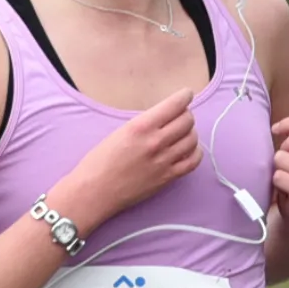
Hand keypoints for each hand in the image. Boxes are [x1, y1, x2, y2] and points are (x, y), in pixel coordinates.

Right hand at [52, 88, 199, 222]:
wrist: (94, 192)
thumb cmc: (98, 162)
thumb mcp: (119, 133)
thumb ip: (143, 125)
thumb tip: (164, 119)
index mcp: (141, 127)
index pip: (175, 105)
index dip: (184, 96)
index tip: (186, 95)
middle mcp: (155, 142)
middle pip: (187, 120)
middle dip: (186, 115)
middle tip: (179, 117)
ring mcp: (164, 161)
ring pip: (192, 139)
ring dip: (190, 133)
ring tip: (182, 134)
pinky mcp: (167, 178)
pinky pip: (193, 161)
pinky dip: (194, 152)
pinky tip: (187, 150)